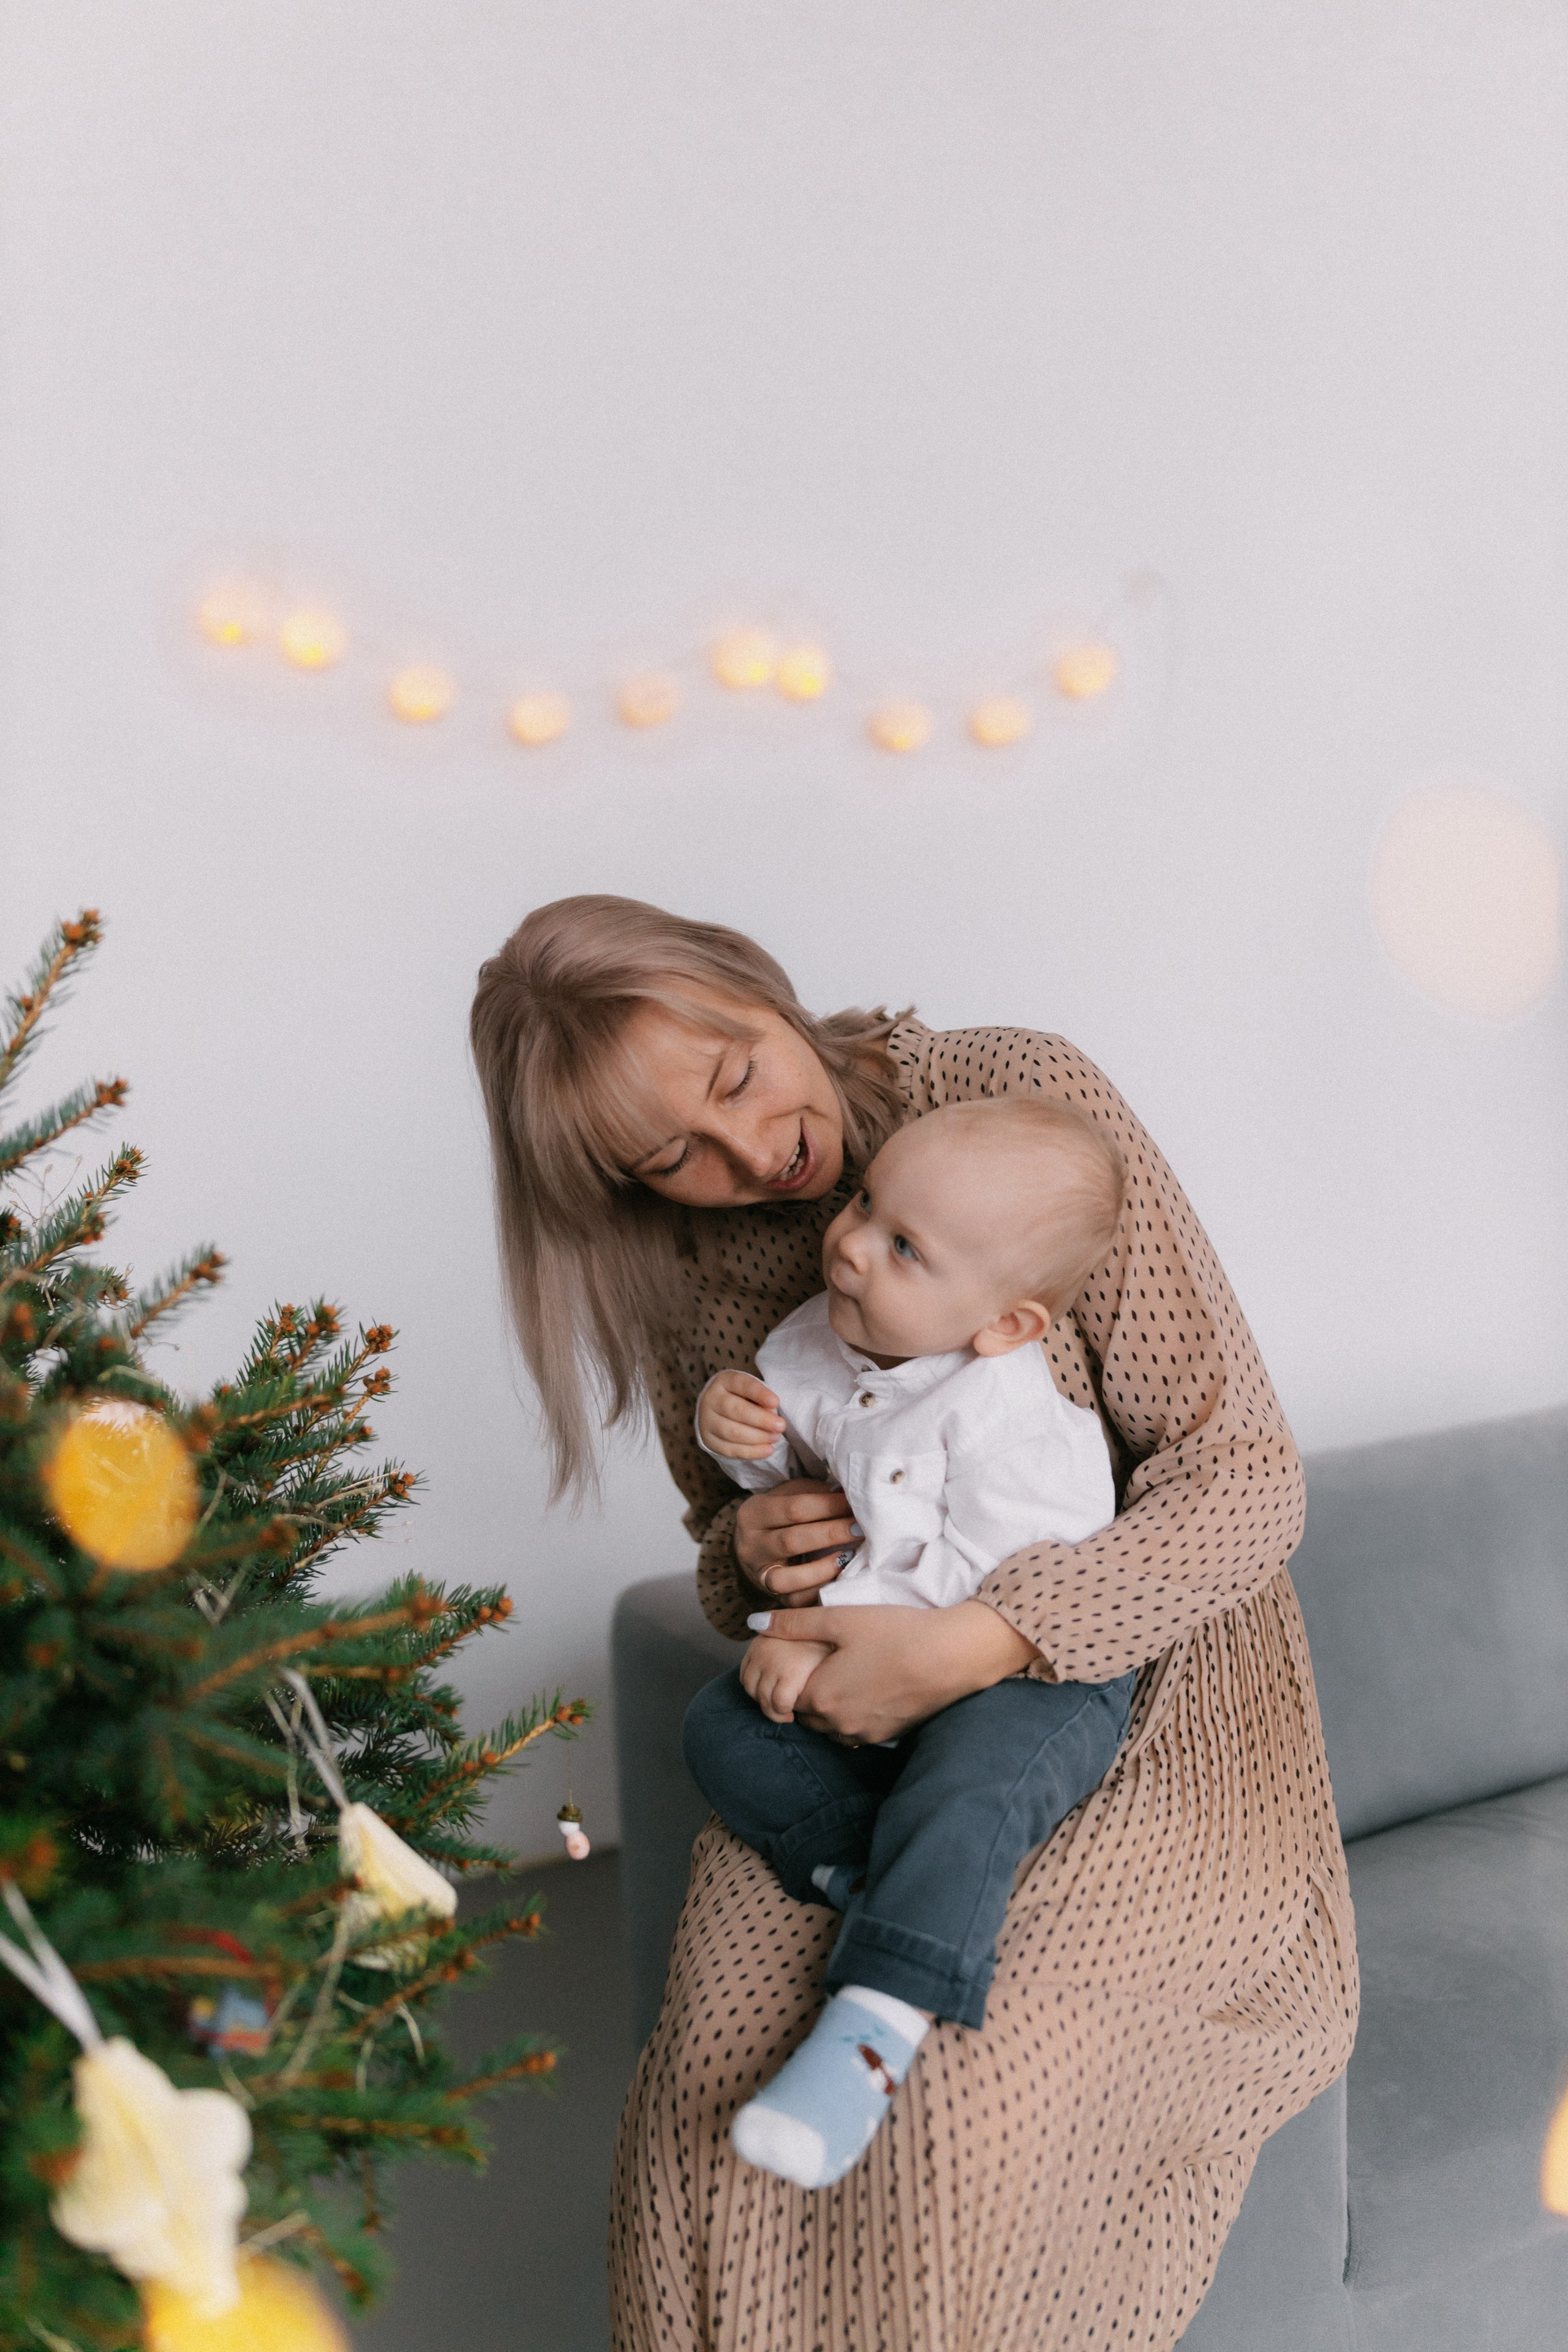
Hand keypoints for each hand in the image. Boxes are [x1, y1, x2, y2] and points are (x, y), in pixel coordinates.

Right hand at [698, 1369, 785, 1460]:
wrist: (716, 1410)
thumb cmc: (741, 1398)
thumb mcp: (751, 1392)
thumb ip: (761, 1400)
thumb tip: (771, 1414)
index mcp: (724, 1381)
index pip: (742, 1384)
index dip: (759, 1393)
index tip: (776, 1402)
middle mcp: (711, 1399)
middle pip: (736, 1410)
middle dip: (762, 1420)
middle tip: (781, 1426)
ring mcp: (707, 1421)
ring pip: (733, 1432)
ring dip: (758, 1437)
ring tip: (775, 1437)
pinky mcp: (708, 1440)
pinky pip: (730, 1449)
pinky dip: (751, 1452)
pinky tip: (768, 1450)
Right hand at [734, 1479, 861, 1607]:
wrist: (756, 1547)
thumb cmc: (781, 1516)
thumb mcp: (789, 1495)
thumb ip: (814, 1493)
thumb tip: (847, 1496)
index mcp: (753, 1514)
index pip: (794, 1508)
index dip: (828, 1505)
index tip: (854, 1503)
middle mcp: (751, 1546)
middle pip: (792, 1541)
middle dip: (831, 1533)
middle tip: (860, 1528)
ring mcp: (760, 1575)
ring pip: (788, 1578)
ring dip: (823, 1568)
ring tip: (850, 1556)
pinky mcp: (773, 1598)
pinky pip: (796, 1600)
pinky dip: (819, 1590)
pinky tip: (839, 1578)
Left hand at [741, 1601, 1041, 1743]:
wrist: (954, 1654)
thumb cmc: (896, 1632)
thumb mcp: (840, 1619)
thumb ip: (794, 1624)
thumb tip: (754, 1625)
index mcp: (821, 1698)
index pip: (785, 1695)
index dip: (791, 1673)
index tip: (805, 1654)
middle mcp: (839, 1726)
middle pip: (807, 1713)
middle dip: (809, 1690)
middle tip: (827, 1659)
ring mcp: (867, 1734)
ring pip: (832, 1724)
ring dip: (833, 1704)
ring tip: (851, 1670)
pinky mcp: (890, 1735)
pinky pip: (859, 1728)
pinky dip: (857, 1711)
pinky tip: (874, 1682)